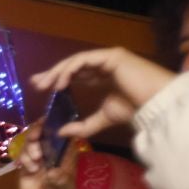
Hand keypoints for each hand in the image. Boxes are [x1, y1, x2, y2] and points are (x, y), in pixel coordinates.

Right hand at [15, 120, 78, 188]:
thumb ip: (60, 179)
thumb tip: (53, 171)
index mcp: (64, 151)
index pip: (61, 131)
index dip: (54, 124)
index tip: (47, 122)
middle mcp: (50, 150)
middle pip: (42, 132)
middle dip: (37, 132)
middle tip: (35, 138)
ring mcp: (37, 157)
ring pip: (30, 142)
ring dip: (30, 147)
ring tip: (35, 160)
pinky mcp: (26, 164)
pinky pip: (22, 154)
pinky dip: (24, 158)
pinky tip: (30, 169)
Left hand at [30, 47, 175, 144]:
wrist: (154, 105)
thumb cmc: (134, 110)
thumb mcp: (102, 120)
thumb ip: (82, 127)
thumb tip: (60, 132)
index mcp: (102, 77)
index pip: (75, 74)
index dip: (56, 79)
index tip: (39, 88)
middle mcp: (103, 64)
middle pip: (71, 66)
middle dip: (51, 73)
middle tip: (35, 84)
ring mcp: (107, 58)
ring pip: (75, 61)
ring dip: (57, 71)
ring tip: (44, 85)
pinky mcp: (111, 55)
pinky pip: (83, 60)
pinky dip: (69, 69)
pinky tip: (60, 83)